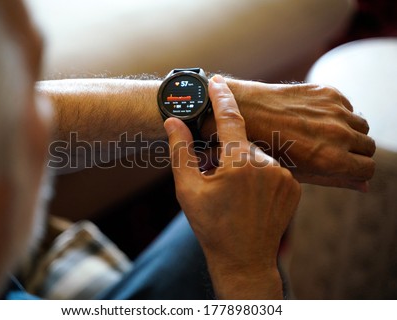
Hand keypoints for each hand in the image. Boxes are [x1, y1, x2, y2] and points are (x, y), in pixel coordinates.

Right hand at [164, 75, 300, 298]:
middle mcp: (267, 164)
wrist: (243, 259)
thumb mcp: (188, 188)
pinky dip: (259, 175)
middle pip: (241, 142)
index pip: (230, 117)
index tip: (216, 81)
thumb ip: (181, 151)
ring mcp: (284, 176)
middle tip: (213, 174)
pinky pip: (273, 169)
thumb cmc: (211, 225)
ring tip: (231, 192)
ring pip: (258, 156)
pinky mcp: (295, 187)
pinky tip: (249, 197)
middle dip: (226, 152)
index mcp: (239, 162)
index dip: (221, 96)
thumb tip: (173, 121)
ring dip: (243, 165)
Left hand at [202, 80, 375, 191]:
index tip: (345, 168)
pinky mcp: (327, 91)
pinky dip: (338, 114)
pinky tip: (314, 119)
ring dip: (349, 131)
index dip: (358, 170)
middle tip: (331, 152)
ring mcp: (334, 110)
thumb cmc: (266, 149)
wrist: (245, 112)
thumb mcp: (298, 172)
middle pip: (369, 146)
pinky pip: (348, 106)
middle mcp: (338, 133)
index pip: (369, 168)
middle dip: (355, 152)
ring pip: (361, 125)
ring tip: (322, 135)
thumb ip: (334, 179)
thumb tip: (365, 186)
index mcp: (331, 159)